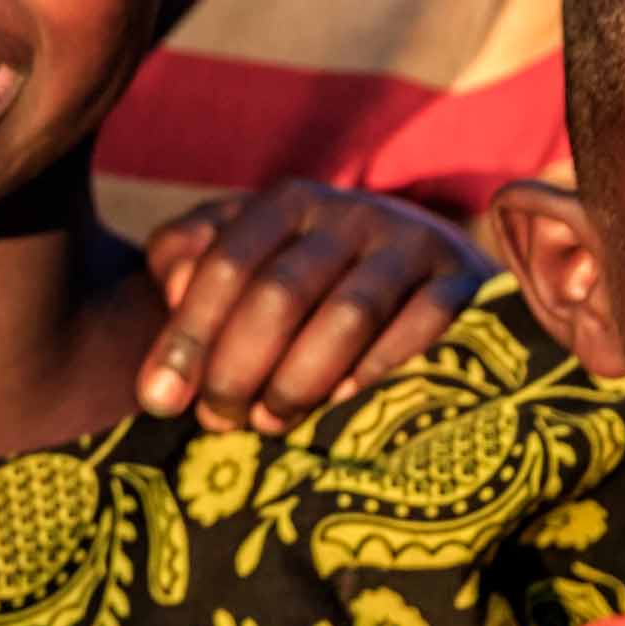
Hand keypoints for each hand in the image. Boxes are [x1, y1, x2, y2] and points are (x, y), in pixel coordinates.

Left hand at [136, 183, 484, 429]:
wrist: (430, 264)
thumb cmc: (309, 275)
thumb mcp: (243, 253)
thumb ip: (188, 259)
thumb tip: (175, 289)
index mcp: (287, 203)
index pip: (225, 264)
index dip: (186, 335)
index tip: (159, 399)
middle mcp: (350, 213)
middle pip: (280, 293)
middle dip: (237, 368)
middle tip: (218, 420)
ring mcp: (413, 244)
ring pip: (346, 317)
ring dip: (298, 381)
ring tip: (269, 422)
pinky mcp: (465, 282)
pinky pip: (419, 331)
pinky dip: (374, 373)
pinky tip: (341, 404)